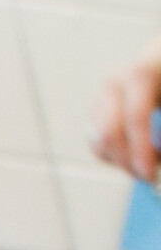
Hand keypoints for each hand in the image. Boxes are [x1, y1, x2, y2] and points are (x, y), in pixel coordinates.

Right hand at [91, 34, 160, 179]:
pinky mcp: (95, 111)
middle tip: (149, 177)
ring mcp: (101, 97)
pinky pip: (97, 144)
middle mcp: (115, 83)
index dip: (141, 150)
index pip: (135, 117)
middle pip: (108, 133)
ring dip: (122, 161)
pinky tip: (137, 152)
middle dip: (128, 162)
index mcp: (141, 72)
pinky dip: (116, 156)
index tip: (150, 175)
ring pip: (99, 143)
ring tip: (149, 162)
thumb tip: (157, 156)